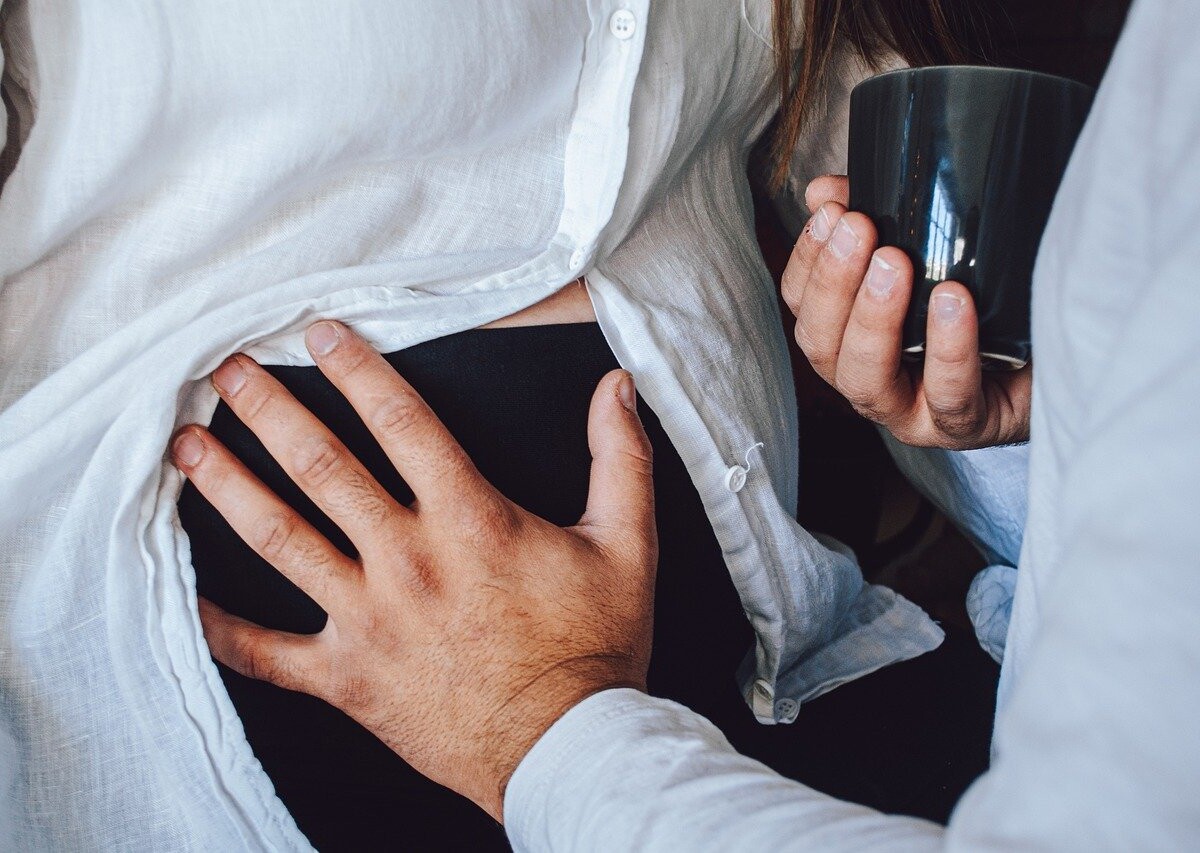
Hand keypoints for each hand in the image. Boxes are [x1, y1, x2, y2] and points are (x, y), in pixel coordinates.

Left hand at [170, 321, 657, 821]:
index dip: (356, 366)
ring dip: (227, 486)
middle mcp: (408, 560)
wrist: (567, 750)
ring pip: (280, 540)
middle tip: (225, 372)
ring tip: (186, 446)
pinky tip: (184, 592)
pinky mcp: (347, 676)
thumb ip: (619, 459)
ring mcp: (369, 619)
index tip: (320, 332)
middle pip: (322, 466)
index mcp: (470, 520)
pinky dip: (220, 624)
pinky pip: (265, 652)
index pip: (401, 420)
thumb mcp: (627, 545)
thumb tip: (616, 387)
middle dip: (267, 409)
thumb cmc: (594, 649)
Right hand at [781, 175, 1031, 448]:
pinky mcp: (964, 426)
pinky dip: (947, 348)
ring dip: (873, 320)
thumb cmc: (986, 304)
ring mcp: (912, 412)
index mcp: (848, 340)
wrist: (1062, 352)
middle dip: (833, 285)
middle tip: (859, 231)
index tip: (831, 214)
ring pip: (866, 381)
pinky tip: (953, 301)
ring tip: (896, 264)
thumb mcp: (930, 253)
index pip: (802, 307)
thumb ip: (878, 218)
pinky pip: (948, 394)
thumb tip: (824, 190)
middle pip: (822, 347)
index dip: (807, 261)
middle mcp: (868, 381)